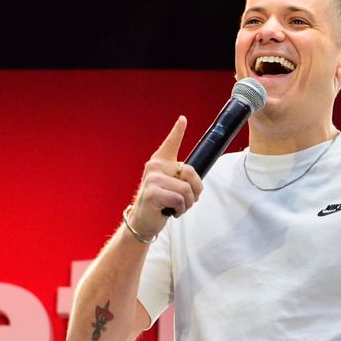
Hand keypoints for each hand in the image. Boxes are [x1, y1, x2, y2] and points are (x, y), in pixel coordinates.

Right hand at [129, 116, 203, 237]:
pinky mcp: (153, 193)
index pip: (171, 143)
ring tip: (178, 207)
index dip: (178, 130)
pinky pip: (179, 199)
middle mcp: (155, 166)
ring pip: (186, 189)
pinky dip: (181, 209)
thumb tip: (195, 180)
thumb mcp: (170, 185)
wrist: (143, 220)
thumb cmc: (160, 202)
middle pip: (191, 172)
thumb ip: (181, 177)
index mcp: (160, 162)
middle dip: (196, 190)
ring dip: (188, 203)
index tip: (183, 119)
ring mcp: (153, 179)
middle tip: (189, 200)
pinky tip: (172, 212)